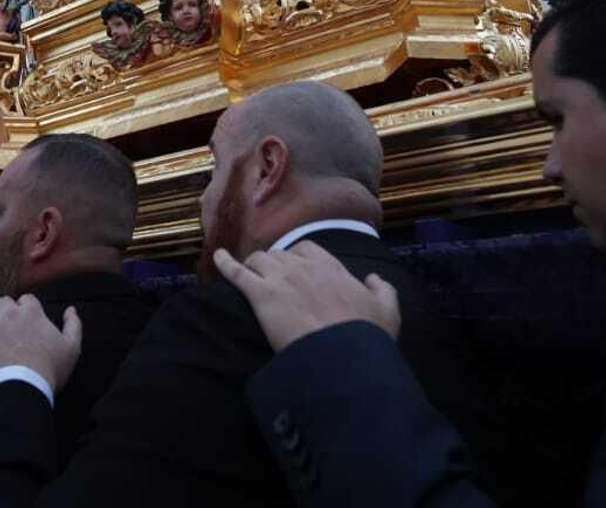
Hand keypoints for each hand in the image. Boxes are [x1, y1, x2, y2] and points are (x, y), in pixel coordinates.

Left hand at [0, 295, 80, 393]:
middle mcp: (8, 313)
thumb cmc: (49, 368)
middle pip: (3, 301)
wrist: (22, 386)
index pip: (26, 299)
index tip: (26, 321)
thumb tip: (71, 309)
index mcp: (32, 312)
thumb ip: (73, 325)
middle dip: (4, 310)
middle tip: (6, 326)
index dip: (25, 309)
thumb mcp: (71, 347)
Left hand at [214, 241, 400, 352]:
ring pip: (259, 260)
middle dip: (274, 264)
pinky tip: (217, 258)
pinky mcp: (260, 296)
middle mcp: (303, 267)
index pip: (307, 249)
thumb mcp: (387, 310)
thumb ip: (383, 289)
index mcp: (331, 267)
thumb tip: (374, 279)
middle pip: (280, 254)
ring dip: (254, 266)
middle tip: (272, 279)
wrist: (341, 357)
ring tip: (250, 275)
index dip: (298, 258)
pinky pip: (236, 273)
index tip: (296, 269)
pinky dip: (225, 263)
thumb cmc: (365, 336)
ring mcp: (279, 279)